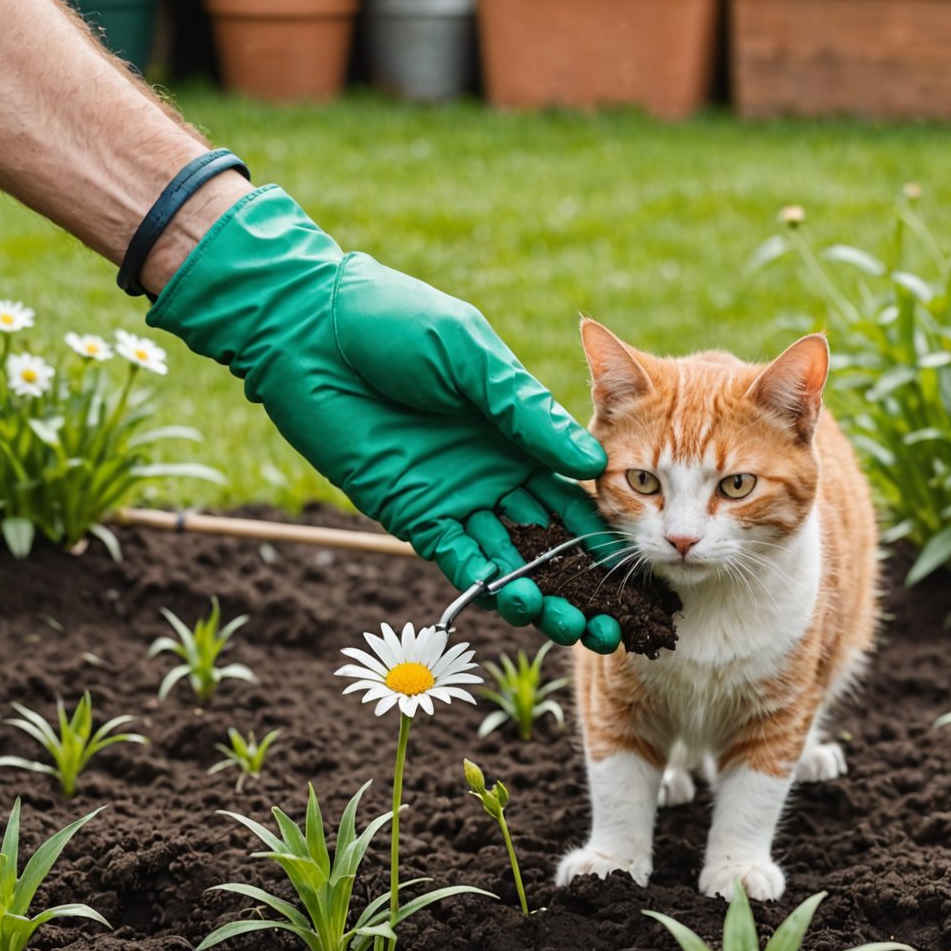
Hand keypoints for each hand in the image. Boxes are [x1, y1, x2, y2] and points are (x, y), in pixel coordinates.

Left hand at [148, 185, 621, 651]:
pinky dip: (487, 583)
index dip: (608, 532)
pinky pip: (457, 558)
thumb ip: (526, 413)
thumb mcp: (471, 358)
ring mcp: (453, 497)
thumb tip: (594, 463)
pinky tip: (518, 603)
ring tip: (573, 626)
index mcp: (517, 433)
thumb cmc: (394, 323)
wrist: (308, 331)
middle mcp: (492, 473)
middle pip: (549, 539)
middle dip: (582, 581)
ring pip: (509, 559)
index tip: (641, 566)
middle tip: (617, 622)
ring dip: (541, 594)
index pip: (574, 493)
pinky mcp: (411, 514)